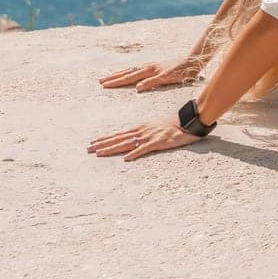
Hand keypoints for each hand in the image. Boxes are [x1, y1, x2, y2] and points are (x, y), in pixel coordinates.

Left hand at [86, 114, 203, 161]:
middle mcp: (142, 131)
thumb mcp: (158, 127)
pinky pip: (145, 149)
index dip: (106, 139)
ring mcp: (150, 136)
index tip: (93, 143)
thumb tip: (137, 140)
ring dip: (112, 148)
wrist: (190, 119)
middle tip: (88, 149)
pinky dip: (135, 153)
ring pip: (127, 143)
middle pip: (119, 138)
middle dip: (102, 144)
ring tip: (98, 153)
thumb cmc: (175, 124)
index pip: (119, 134)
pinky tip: (126, 158)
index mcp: (141, 128)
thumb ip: (147, 133)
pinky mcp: (159, 142)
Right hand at [98, 57, 200, 91]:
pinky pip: (136, 70)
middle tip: (100, 81)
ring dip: (119, 74)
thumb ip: (152, 82)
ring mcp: (150, 66)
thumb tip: (136, 88)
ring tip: (109, 77)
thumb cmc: (180, 72)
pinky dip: (128, 72)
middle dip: (113, 77)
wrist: (191, 62)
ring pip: (130, 70)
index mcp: (148, 70)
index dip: (116, 82)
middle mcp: (147, 67)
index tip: (104, 85)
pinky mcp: (154, 67)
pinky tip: (128, 74)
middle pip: (127, 73)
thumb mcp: (167, 78)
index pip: (129, 77)